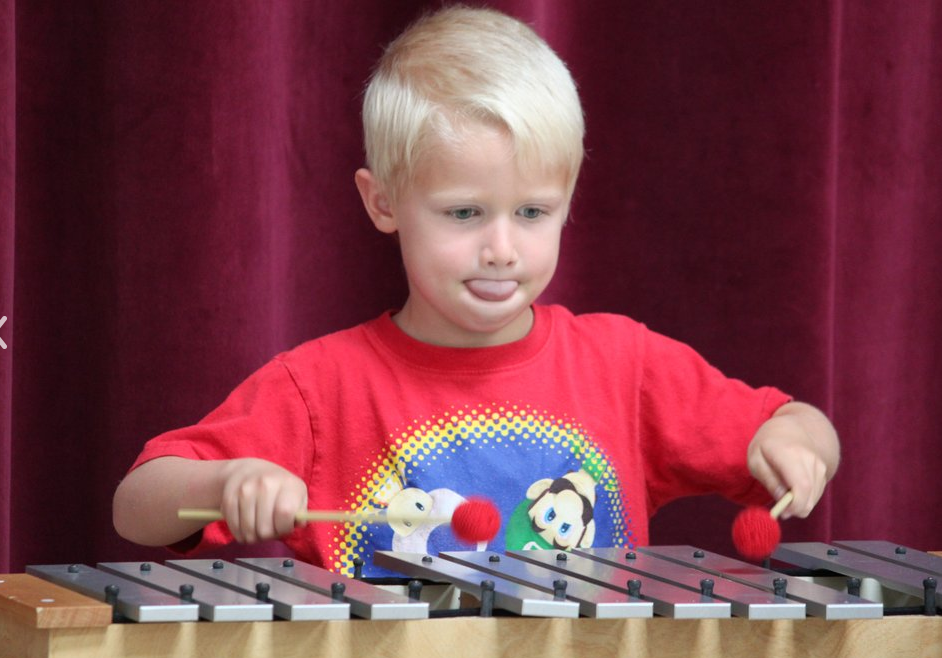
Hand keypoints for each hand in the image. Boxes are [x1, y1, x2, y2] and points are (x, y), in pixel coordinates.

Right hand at [218, 458, 308, 542]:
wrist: (248, 471)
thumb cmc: (278, 488)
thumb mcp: (297, 494)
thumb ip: (300, 513)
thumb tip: (296, 524)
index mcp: (288, 483)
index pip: (285, 514)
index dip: (284, 527)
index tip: (283, 526)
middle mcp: (266, 484)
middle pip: (265, 529)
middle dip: (269, 535)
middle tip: (270, 528)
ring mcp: (245, 490)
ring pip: (248, 531)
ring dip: (254, 535)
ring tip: (258, 526)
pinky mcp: (229, 498)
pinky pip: (234, 528)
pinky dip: (240, 532)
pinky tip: (246, 524)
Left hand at [746, 402, 838, 518]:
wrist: (790, 428)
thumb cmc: (767, 445)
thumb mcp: (756, 459)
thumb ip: (768, 480)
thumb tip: (781, 501)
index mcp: (789, 453)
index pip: (801, 486)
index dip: (793, 505)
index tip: (782, 513)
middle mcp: (809, 459)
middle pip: (809, 495)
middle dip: (795, 509)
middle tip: (780, 510)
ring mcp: (819, 465)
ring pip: (813, 498)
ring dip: (798, 504)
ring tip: (783, 492)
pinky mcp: (823, 471)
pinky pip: (815, 494)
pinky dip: (804, 498)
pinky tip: (792, 488)